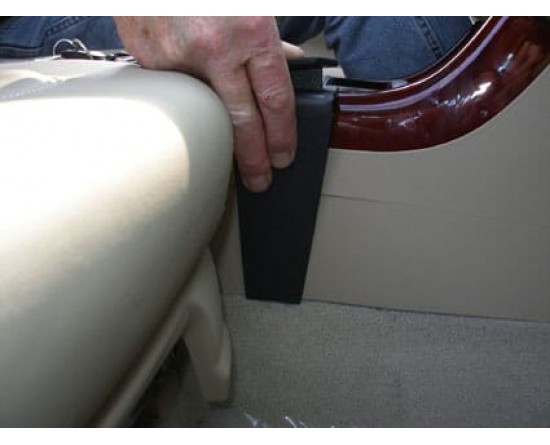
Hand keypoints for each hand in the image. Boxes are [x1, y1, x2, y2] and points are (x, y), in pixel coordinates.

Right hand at [114, 16, 302, 192]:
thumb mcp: (254, 5)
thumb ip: (270, 40)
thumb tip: (289, 68)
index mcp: (250, 31)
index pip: (275, 100)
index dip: (282, 134)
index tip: (283, 155)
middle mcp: (215, 48)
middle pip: (241, 123)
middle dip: (254, 159)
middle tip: (261, 180)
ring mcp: (177, 57)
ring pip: (205, 115)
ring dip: (219, 139)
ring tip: (230, 156)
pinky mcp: (149, 60)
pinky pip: (175, 93)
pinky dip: (187, 102)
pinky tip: (193, 104)